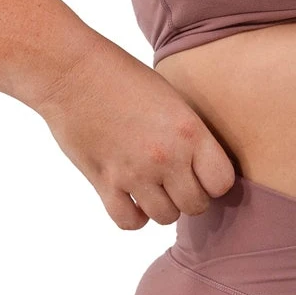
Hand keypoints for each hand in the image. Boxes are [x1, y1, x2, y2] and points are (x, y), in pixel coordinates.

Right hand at [34, 44, 236, 230]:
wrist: (73, 72)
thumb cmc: (123, 77)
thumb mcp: (171, 98)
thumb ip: (188, 134)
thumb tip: (199, 165)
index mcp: (189, 132)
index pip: (221, 182)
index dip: (213, 181)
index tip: (202, 174)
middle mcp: (167, 157)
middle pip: (196, 205)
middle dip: (188, 196)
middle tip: (175, 182)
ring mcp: (135, 173)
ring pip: (165, 217)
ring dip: (162, 207)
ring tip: (153, 189)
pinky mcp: (105, 183)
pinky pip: (129, 222)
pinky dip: (133, 217)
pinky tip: (130, 199)